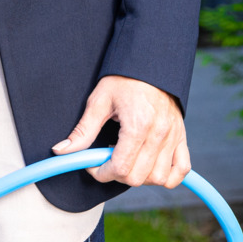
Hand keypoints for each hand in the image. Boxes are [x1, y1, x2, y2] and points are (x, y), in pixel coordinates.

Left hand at [52, 75, 190, 187]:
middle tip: (107, 160)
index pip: (120, 168)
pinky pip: (182, 169)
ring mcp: (173, 136)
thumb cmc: (123, 80)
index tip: (92, 164)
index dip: (101, 172)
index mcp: (138, 125)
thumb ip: (82, 130)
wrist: (150, 63)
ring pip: (159, 178)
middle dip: (117, 175)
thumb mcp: (99, 101)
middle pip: (138, 177)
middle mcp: (159, 133)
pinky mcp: (181, 136)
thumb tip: (61, 150)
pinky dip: (168, 177)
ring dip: (140, 177)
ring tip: (128, 159)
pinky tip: (151, 167)